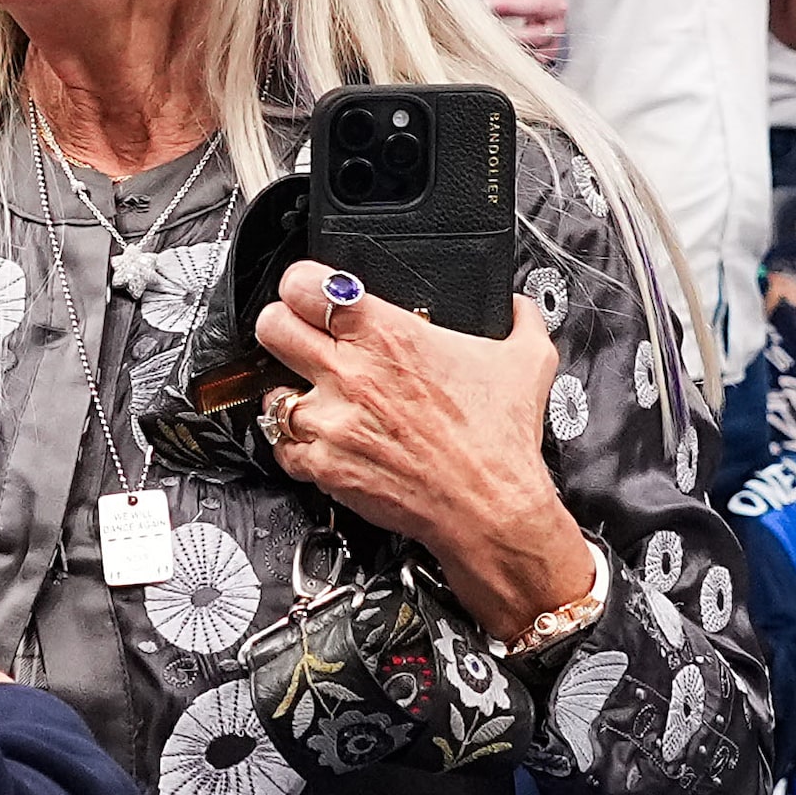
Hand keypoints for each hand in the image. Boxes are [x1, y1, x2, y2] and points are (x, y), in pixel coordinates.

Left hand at [258, 261, 593, 642]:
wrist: (491, 510)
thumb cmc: (501, 442)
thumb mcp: (526, 362)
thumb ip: (520, 321)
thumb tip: (518, 305)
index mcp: (388, 335)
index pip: (305, 285)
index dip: (301, 284)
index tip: (309, 292)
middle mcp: (350, 373)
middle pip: (271, 326)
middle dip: (282, 328)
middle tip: (298, 338)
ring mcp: (331, 421)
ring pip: (270, 391)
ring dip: (288, 393)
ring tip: (314, 399)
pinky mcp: (323, 464)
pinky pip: (281, 445)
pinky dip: (295, 444)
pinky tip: (321, 441)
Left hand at [487, 0, 566, 65]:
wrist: (526, 21)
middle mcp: (555, 5)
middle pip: (540, 5)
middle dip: (512, 6)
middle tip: (487, 6)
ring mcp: (555, 29)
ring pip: (539, 34)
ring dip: (514, 34)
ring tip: (489, 33)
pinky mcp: (550, 50)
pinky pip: (539, 55)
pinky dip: (521, 54)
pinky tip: (503, 52)